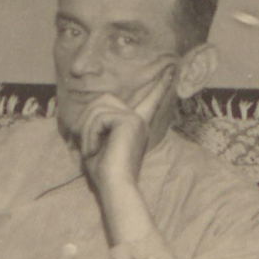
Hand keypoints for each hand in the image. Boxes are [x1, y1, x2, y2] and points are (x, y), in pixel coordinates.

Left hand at [78, 67, 174, 190]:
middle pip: (102, 101)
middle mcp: (138, 120)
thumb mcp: (98, 143)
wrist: (115, 186)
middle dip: (88, 122)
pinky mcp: (129, 120)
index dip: (159, 87)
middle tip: (89, 147)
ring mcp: (135, 119)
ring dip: (87, 131)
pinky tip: (95, 150)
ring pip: (97, 109)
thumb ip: (97, 124)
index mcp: (135, 126)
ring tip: (92, 151)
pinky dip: (90, 135)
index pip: (148, 102)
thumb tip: (91, 112)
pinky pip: (99, 118)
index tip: (171, 73)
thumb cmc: (105, 172)